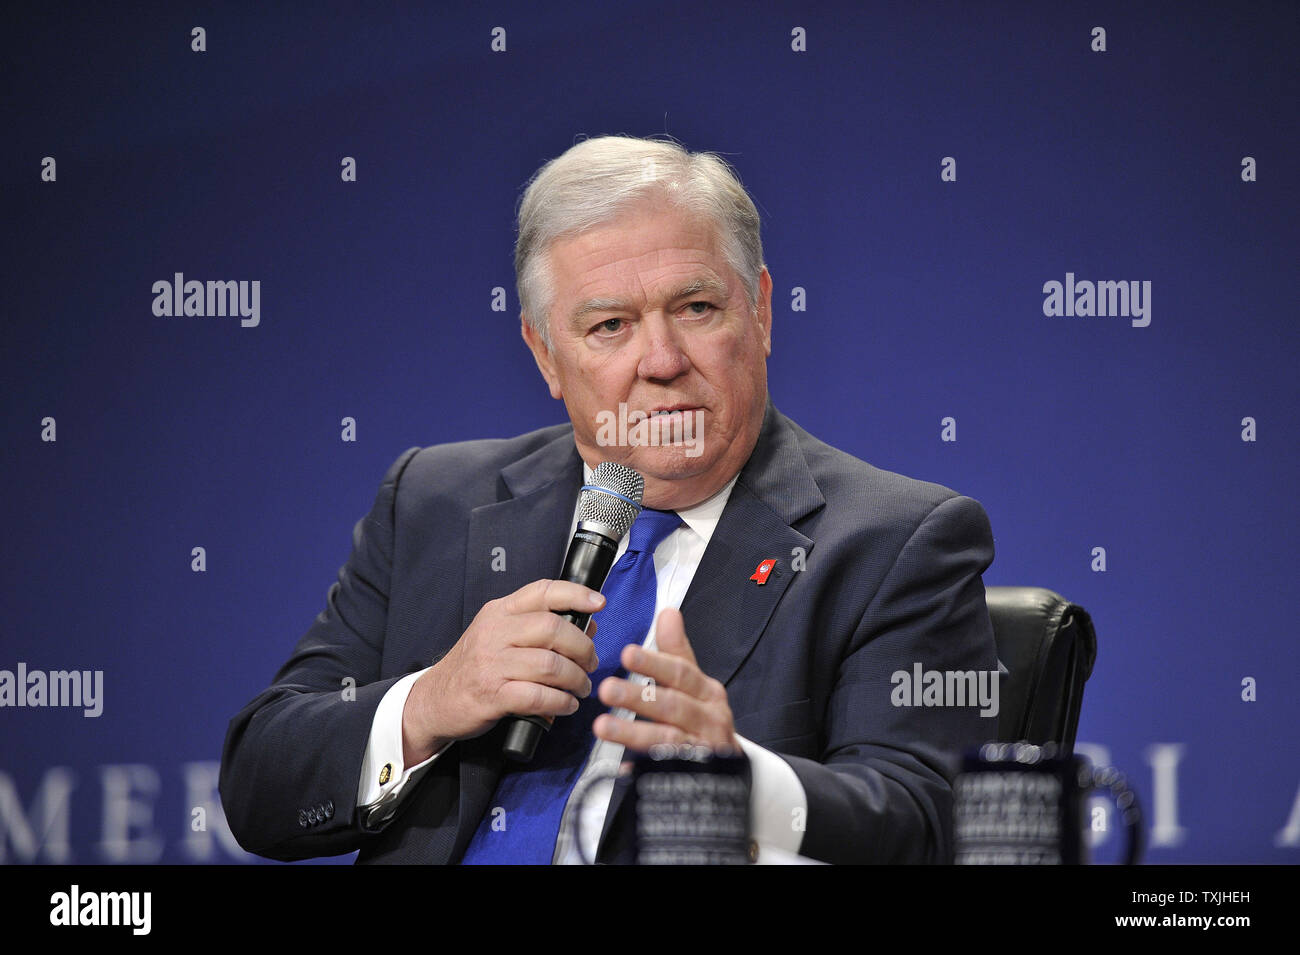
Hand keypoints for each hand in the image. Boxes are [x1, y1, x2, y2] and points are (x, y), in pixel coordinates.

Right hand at [401, 580, 601, 764]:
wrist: (434, 700)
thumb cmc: (475, 667)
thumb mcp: (501, 636)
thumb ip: (539, 627)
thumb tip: (589, 625)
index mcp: (499, 612)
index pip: (542, 592)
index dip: (575, 594)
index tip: (598, 603)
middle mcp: (495, 633)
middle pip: (553, 629)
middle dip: (582, 648)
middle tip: (590, 663)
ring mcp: (492, 664)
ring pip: (551, 665)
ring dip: (576, 680)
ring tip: (581, 688)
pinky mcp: (492, 695)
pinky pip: (538, 696)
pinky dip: (560, 702)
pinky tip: (565, 705)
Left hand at [592, 607, 741, 756]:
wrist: (728, 770)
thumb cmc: (704, 719)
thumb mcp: (695, 683)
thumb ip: (677, 650)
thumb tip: (668, 612)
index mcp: (707, 692)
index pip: (681, 673)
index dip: (654, 663)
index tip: (627, 653)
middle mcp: (709, 719)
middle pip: (673, 706)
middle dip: (638, 698)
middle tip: (607, 689)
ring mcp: (702, 749)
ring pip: (667, 738)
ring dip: (633, 733)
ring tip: (602, 727)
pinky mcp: (693, 775)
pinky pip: (666, 771)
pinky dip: (645, 769)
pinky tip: (624, 767)